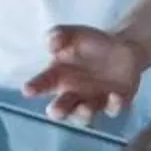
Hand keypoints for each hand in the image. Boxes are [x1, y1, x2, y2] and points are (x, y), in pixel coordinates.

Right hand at [24, 25, 148, 124]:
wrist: (123, 48)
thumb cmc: (90, 43)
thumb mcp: (73, 34)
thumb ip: (60, 35)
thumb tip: (51, 44)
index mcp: (57, 77)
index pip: (42, 84)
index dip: (34, 88)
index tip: (27, 90)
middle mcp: (72, 94)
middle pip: (61, 108)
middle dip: (58, 110)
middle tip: (55, 110)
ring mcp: (93, 102)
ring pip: (84, 115)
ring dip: (83, 114)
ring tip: (85, 107)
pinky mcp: (115, 104)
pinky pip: (113, 108)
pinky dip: (113, 105)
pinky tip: (114, 96)